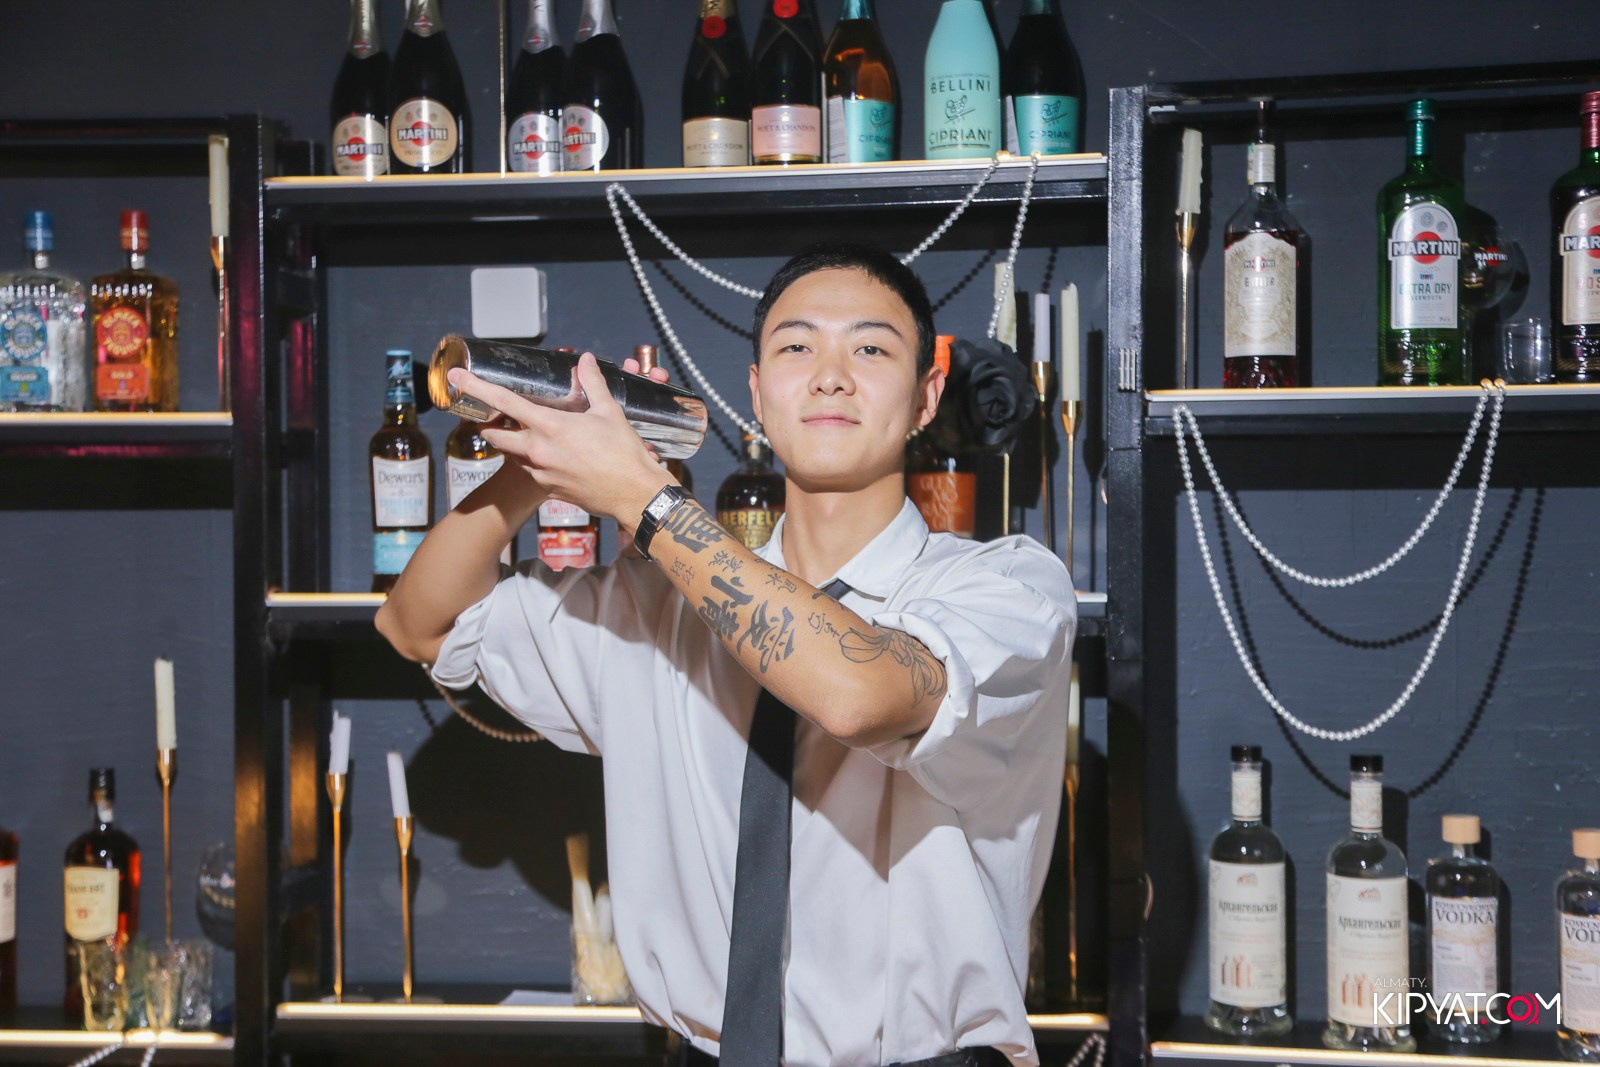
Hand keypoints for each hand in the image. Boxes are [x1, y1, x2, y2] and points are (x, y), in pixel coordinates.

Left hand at [447, 353, 673, 523]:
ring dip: (511, 443)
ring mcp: (541, 472)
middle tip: (493, 415)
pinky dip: (531, 459)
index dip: (477, 387)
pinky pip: (530, 470)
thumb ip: (592, 384)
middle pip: (494, 436)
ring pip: (511, 454)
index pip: (504, 402)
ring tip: (526, 433)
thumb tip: (585, 361)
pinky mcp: (548, 489)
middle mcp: (538, 451)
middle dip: (488, 425)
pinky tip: (550, 454)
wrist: (633, 494)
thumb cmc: (624, 453)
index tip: (457, 376)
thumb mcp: (609, 412)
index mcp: (551, 426)